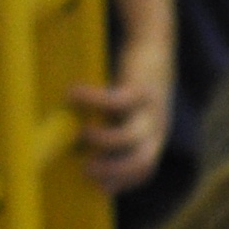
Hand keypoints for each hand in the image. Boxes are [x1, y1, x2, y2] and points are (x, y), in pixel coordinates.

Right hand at [71, 33, 173, 194]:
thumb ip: (114, 129)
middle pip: (142, 161)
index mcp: (154, 136)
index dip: (124, 180)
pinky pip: (115, 100)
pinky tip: (72, 94)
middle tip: (87, 170)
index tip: (100, 187)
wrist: (153, 42)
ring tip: (82, 135)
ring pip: (130, 136)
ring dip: (103, 141)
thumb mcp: (129, 111)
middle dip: (115, 171)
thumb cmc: (132, 82)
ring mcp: (151, 108)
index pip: (144, 169)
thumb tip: (81, 151)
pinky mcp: (140, 87)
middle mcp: (156, 126)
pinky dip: (91, 100)